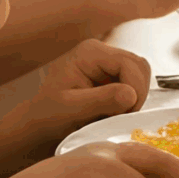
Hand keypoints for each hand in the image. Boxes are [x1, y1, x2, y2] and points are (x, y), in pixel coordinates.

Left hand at [0, 41, 153, 177]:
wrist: (39, 125)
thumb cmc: (48, 117)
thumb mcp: (71, 110)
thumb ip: (100, 100)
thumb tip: (130, 95)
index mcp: (90, 53)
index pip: (129, 64)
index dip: (134, 88)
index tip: (126, 113)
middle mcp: (101, 52)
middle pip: (138, 66)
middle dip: (136, 93)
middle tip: (122, 116)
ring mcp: (107, 63)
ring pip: (140, 75)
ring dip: (135, 97)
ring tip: (116, 115)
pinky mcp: (111, 75)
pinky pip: (134, 83)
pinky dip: (131, 100)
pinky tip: (114, 112)